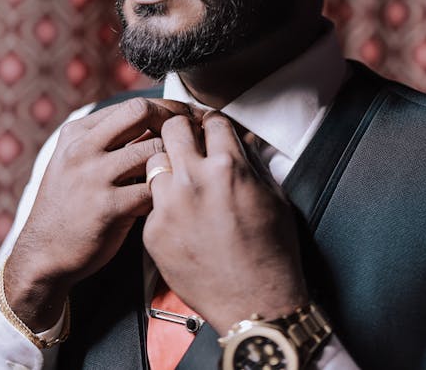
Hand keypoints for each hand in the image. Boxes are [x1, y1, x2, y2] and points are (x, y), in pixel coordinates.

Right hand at [4, 97, 190, 329]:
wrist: (43, 254)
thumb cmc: (71, 207)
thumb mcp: (77, 163)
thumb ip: (110, 142)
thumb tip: (160, 121)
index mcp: (77, 134)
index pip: (133, 105)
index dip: (169, 111)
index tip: (188, 122)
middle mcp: (82, 149)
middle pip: (142, 113)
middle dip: (175, 122)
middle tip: (194, 138)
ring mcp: (93, 177)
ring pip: (153, 150)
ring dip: (174, 161)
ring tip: (183, 174)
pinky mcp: (106, 208)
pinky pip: (153, 190)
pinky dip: (165, 194)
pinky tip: (166, 204)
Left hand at [143, 111, 308, 334]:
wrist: (254, 304)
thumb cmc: (271, 254)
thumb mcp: (274, 197)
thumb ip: (252, 163)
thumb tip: (242, 141)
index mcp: (227, 167)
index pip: (211, 121)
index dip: (213, 124)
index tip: (211, 130)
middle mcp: (193, 180)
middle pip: (171, 129)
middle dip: (181, 130)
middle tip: (188, 142)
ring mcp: (168, 206)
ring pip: (154, 162)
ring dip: (168, 166)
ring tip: (182, 181)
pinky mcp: (152, 231)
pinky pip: (151, 202)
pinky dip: (164, 204)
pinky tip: (181, 218)